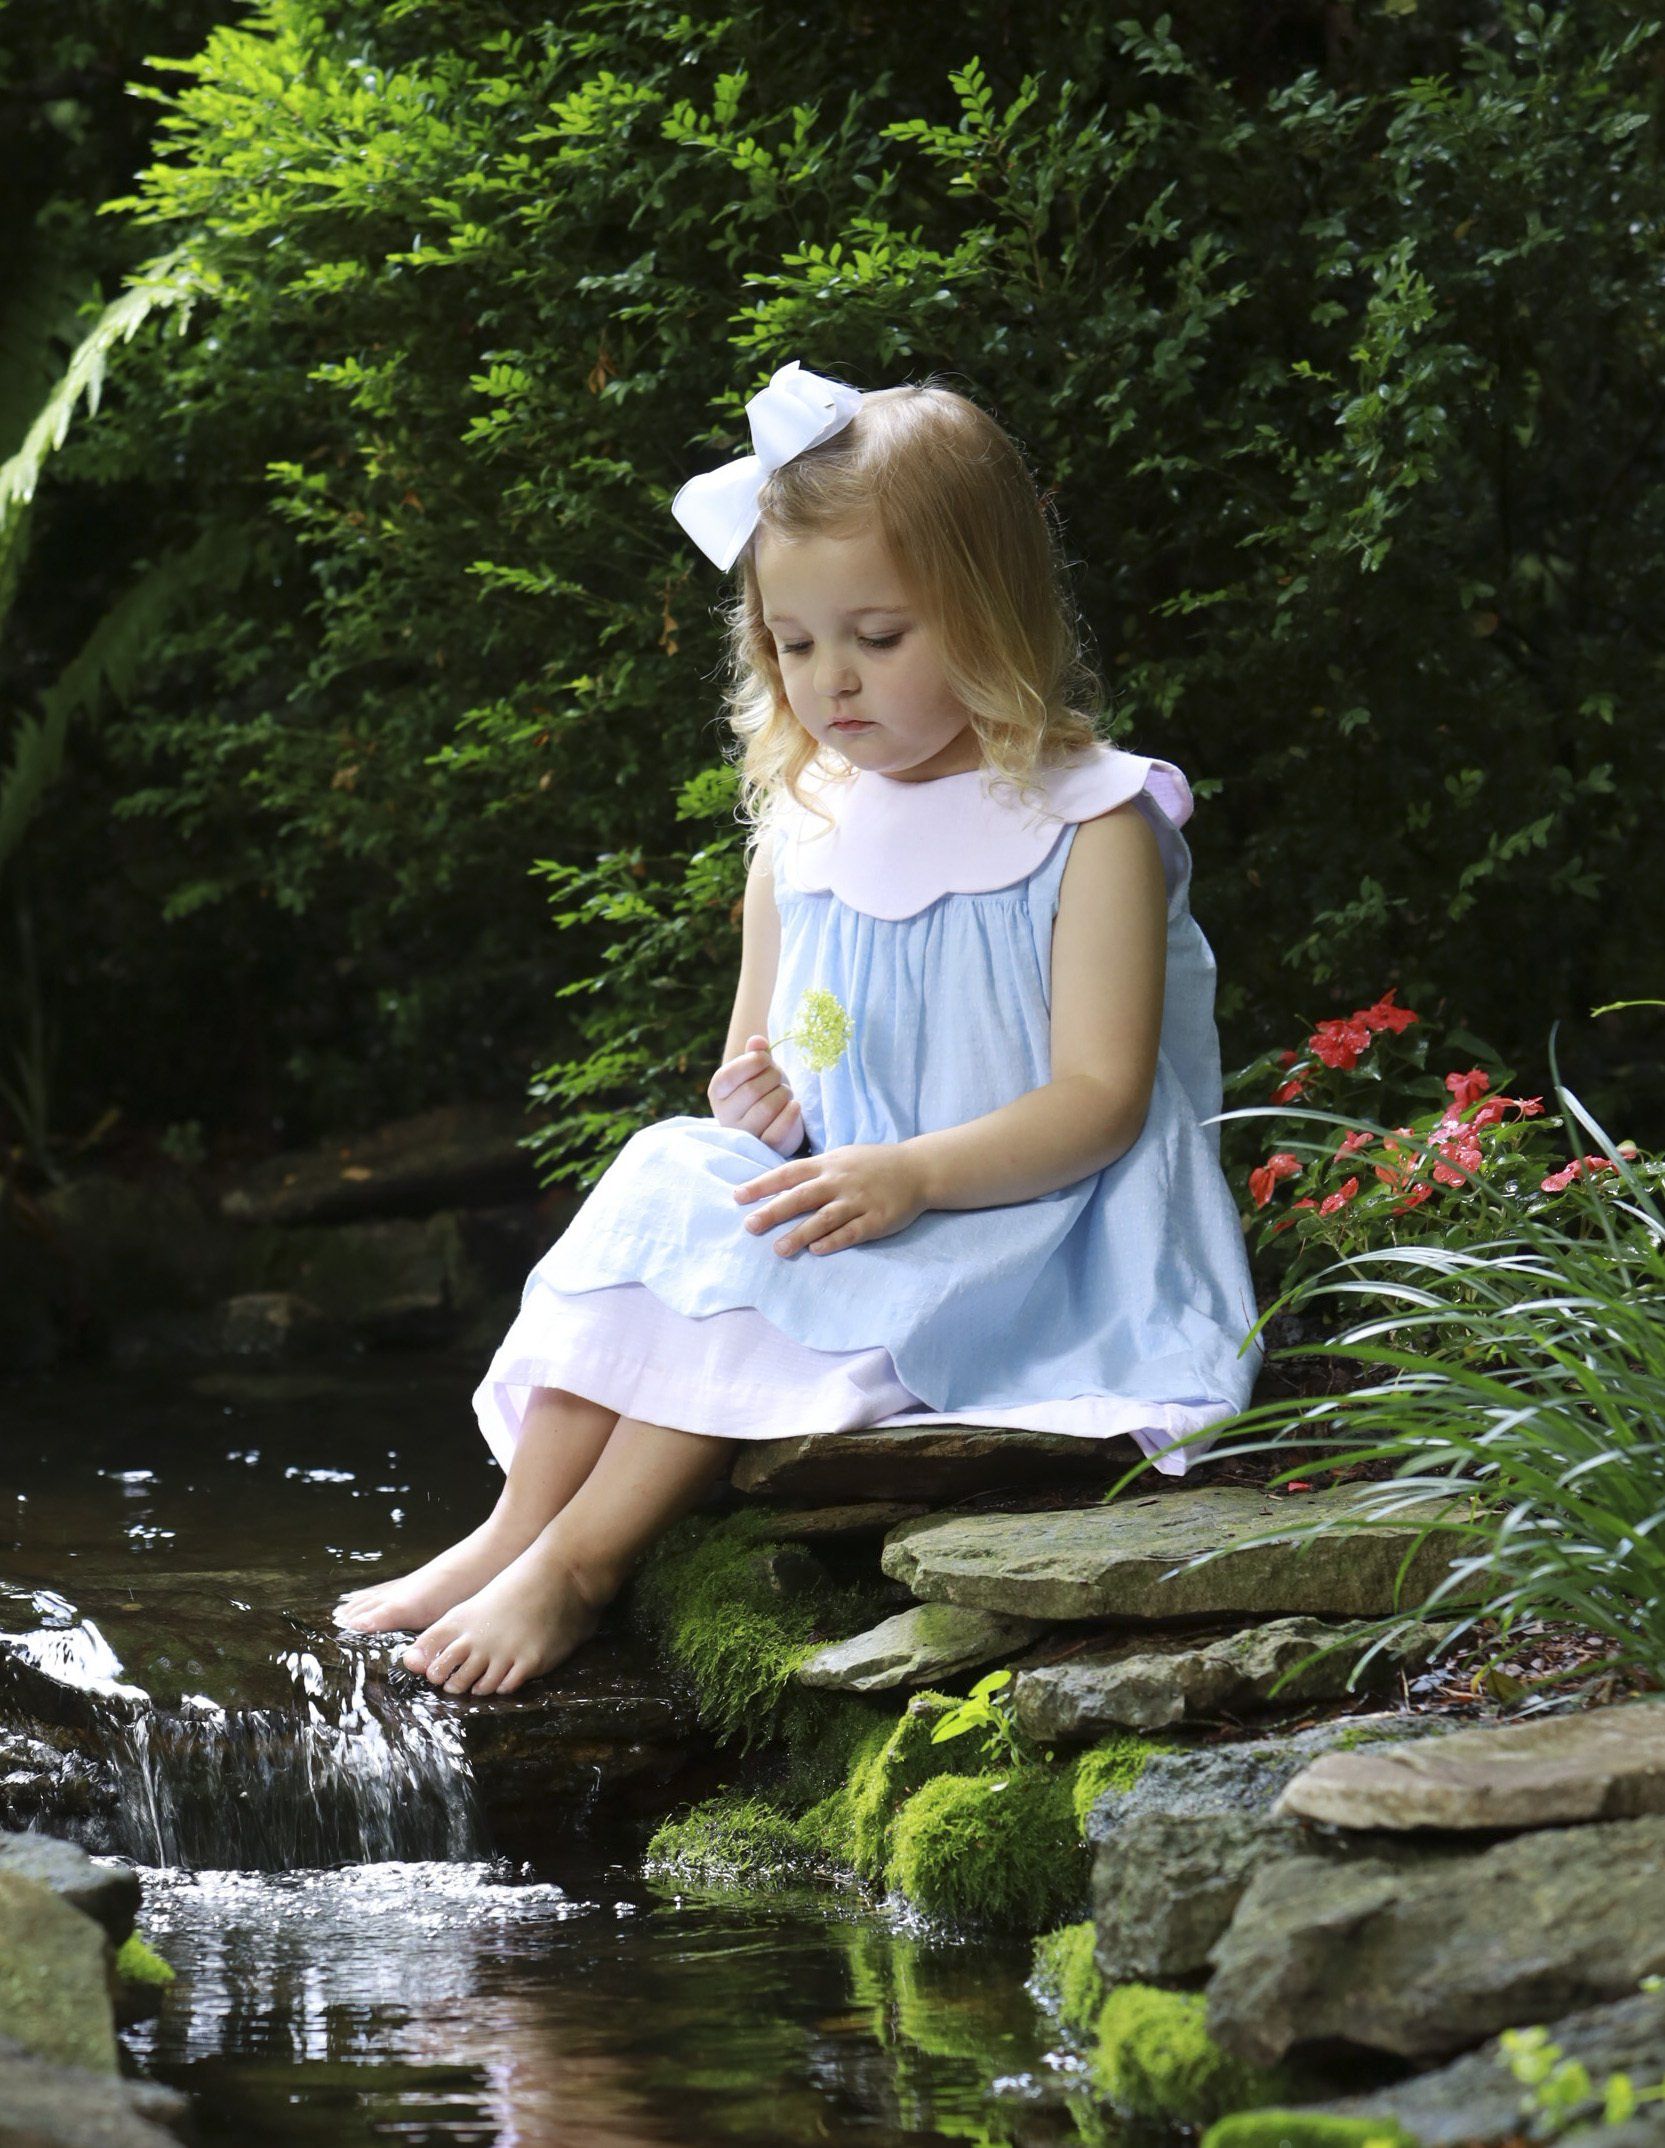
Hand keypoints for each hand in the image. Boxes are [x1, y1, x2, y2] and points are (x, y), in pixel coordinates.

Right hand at [708, 1033, 802, 1157]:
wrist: (778, 1118)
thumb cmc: (765, 1088)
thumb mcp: (759, 1068)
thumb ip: (756, 1053)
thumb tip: (757, 1040)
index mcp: (718, 1091)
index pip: (730, 1074)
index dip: (754, 1062)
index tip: (766, 1060)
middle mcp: (725, 1115)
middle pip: (752, 1090)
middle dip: (774, 1078)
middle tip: (779, 1079)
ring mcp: (744, 1134)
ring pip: (767, 1108)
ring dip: (784, 1095)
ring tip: (784, 1093)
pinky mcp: (765, 1147)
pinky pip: (777, 1131)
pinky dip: (790, 1114)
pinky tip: (795, 1105)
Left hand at [733, 1141, 928, 1256]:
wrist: (918, 1169)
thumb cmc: (873, 1164)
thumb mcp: (842, 1157)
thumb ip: (814, 1170)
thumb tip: (778, 1183)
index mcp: (829, 1164)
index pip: (789, 1173)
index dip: (762, 1185)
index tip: (738, 1197)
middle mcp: (840, 1181)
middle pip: (801, 1197)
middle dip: (773, 1211)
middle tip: (750, 1226)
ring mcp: (859, 1201)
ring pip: (824, 1218)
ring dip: (800, 1234)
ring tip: (779, 1249)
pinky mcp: (877, 1219)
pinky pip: (852, 1232)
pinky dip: (834, 1240)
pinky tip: (816, 1250)